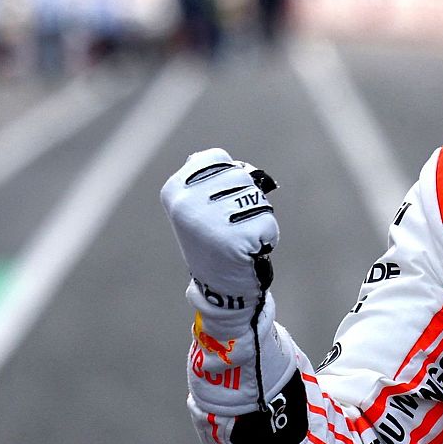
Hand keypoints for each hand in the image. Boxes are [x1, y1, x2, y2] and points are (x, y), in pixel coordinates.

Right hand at [161, 148, 278, 320]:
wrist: (220, 286)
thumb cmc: (214, 239)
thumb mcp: (197, 205)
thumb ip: (205, 177)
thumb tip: (213, 159)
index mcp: (174, 190)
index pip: (217, 157)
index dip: (228, 177)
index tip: (218, 202)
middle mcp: (187, 204)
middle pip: (240, 176)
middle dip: (245, 198)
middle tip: (231, 225)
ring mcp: (210, 221)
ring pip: (256, 197)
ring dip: (258, 217)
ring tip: (240, 237)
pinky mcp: (236, 240)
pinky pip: (267, 221)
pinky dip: (267, 236)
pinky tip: (249, 250)